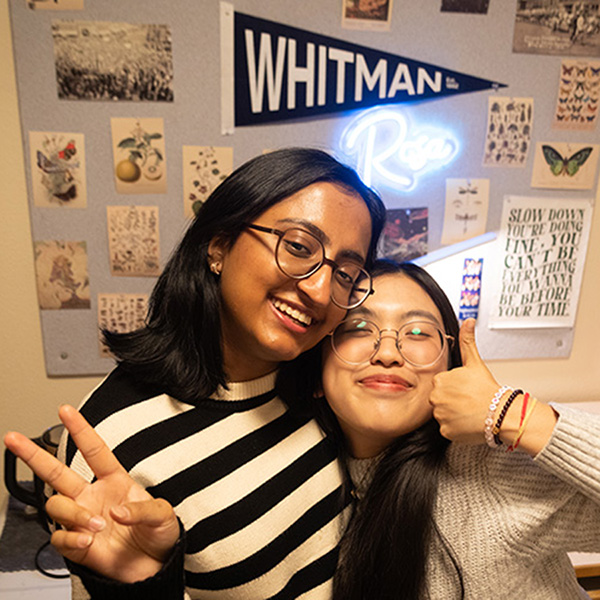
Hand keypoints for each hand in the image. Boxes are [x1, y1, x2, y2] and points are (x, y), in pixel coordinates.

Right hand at [4, 405, 179, 582]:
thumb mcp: (163, 515)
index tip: (65, 410)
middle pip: (56, 472)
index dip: (80, 429)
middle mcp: (93, 497)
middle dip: (33, 455)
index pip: (94, 450)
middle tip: (14, 438)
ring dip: (74, 515)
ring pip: (56, 505)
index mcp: (115, 481)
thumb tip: (116, 510)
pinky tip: (88, 541)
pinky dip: (71, 538)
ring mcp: (82, 520)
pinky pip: (59, 538)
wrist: (155, 568)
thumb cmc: (160, 535)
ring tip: (96, 527)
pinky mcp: (76, 545)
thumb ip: (142, 509)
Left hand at [429, 318, 499, 443]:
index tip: (466, 390)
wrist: (502, 413)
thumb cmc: (488, 389)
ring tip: (469, 411)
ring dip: (454, 414)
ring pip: (443, 414)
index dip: (455, 387)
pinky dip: (456, 428)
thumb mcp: (475, 362)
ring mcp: (440, 416)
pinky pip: (447, 429)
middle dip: (452, 401)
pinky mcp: (446, 431)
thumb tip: (468, 321)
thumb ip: (467, 341)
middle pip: (440, 399)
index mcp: (439, 380)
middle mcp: (435, 398)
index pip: (442, 385)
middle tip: (469, 401)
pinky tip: (467, 422)